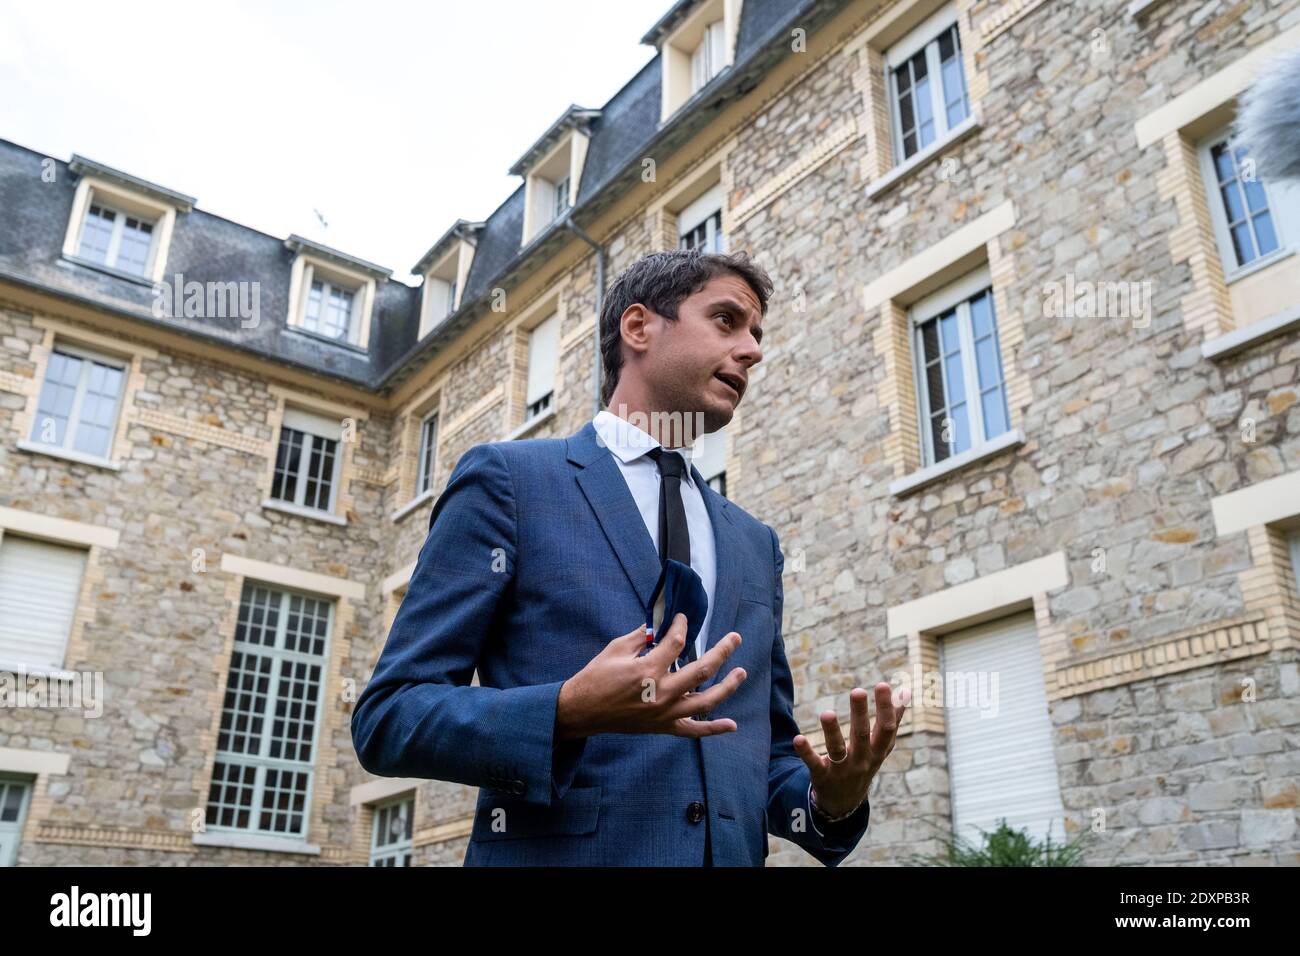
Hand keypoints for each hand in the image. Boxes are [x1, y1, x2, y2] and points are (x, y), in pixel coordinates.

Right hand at [556, 612, 746, 739]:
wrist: (583, 711)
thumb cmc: (596, 677)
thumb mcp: (616, 649)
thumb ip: (641, 637)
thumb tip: (659, 627)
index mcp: (648, 669)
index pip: (676, 642)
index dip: (681, 626)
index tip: (682, 618)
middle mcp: (662, 692)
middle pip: (702, 669)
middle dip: (722, 651)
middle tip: (735, 638)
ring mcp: (665, 713)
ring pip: (706, 700)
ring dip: (727, 686)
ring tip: (741, 673)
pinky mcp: (663, 727)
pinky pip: (693, 730)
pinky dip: (713, 729)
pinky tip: (732, 725)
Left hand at [794, 683, 909, 819]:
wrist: (846, 801)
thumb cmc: (865, 763)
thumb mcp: (882, 746)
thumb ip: (893, 720)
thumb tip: (906, 691)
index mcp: (878, 750)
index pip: (886, 728)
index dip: (887, 708)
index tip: (883, 685)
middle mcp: (862, 760)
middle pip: (862, 735)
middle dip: (860, 713)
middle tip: (858, 691)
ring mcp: (842, 769)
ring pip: (837, 749)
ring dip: (832, 731)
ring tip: (827, 713)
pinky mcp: (822, 775)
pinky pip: (814, 763)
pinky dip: (806, 752)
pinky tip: (798, 739)